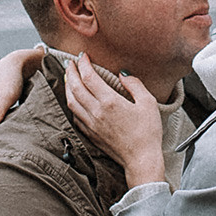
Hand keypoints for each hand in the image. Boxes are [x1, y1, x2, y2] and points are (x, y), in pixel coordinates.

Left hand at [63, 53, 167, 189]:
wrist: (141, 159)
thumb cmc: (147, 133)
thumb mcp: (148, 103)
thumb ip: (135, 85)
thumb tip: (123, 75)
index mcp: (110, 102)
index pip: (89, 77)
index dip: (83, 64)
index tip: (83, 56)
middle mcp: (96, 112)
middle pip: (75, 87)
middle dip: (70, 72)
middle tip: (69, 62)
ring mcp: (91, 124)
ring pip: (71, 102)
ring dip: (67, 87)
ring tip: (68, 78)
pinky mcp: (90, 134)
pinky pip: (75, 116)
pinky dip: (72, 104)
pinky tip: (75, 100)